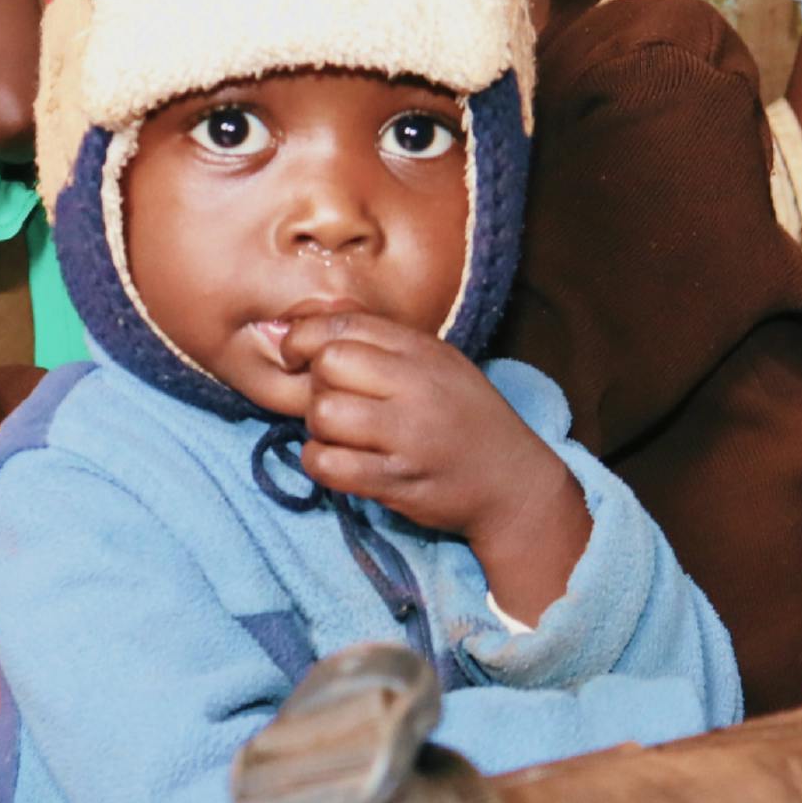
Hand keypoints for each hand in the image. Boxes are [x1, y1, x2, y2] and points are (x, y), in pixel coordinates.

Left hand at [282, 313, 588, 618]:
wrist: (512, 481)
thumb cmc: (466, 417)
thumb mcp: (436, 363)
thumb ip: (375, 338)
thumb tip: (289, 321)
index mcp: (424, 350)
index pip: (342, 324)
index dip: (302, 338)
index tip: (299, 357)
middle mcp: (418, 385)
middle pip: (328, 364)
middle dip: (315, 384)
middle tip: (335, 400)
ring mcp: (409, 434)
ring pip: (324, 414)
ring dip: (319, 427)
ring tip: (342, 434)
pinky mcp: (397, 480)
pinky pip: (329, 465)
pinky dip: (321, 463)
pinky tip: (340, 461)